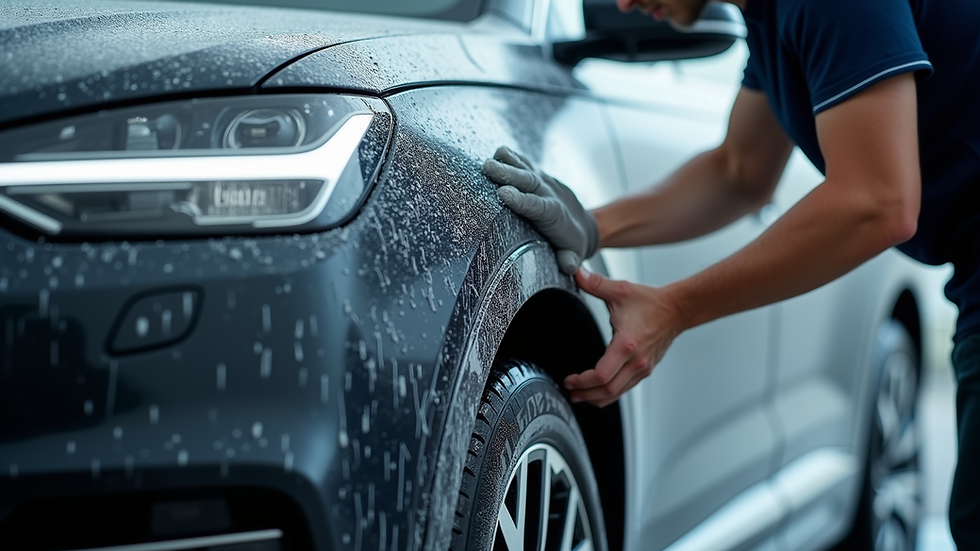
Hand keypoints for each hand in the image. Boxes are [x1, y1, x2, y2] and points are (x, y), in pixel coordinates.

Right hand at [483, 146, 598, 274]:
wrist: (583, 224)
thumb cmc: (572, 243)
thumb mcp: (574, 254)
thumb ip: (570, 260)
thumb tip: (568, 266)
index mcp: (554, 214)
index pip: (537, 206)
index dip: (521, 200)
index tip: (504, 194)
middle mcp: (550, 194)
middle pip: (528, 182)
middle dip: (508, 174)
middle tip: (489, 168)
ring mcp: (545, 183)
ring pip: (526, 169)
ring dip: (508, 163)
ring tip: (489, 160)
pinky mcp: (540, 176)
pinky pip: (526, 164)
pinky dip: (514, 157)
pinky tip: (499, 152)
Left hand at [566, 268, 685, 406]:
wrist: (677, 309)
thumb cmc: (651, 303)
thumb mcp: (620, 290)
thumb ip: (595, 283)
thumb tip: (577, 273)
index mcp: (626, 345)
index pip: (602, 375)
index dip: (583, 381)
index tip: (570, 380)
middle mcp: (636, 361)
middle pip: (608, 390)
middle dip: (586, 394)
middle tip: (570, 392)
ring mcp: (642, 368)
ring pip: (617, 393)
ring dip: (597, 398)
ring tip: (580, 396)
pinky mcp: (646, 369)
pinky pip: (626, 388)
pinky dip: (610, 394)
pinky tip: (599, 391)